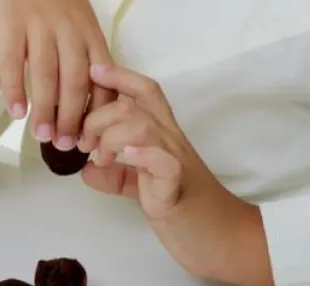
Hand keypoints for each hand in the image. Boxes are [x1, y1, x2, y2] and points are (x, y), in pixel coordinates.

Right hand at [0, 0, 116, 149]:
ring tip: (43, 136)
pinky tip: (17, 112)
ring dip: (45, 109)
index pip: (103, 74)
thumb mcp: (80, 21)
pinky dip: (15, 89)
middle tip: (67, 145)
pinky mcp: (10, 24)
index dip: (101, 108)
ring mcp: (38, 25)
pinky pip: (13, 62)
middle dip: (73, 116)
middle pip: (75, 78)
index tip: (96, 135)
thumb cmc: (55, 2)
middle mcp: (67, 27)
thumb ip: (91, 56)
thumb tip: (101, 102)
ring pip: (45, 74)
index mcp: (89, 30)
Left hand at [77, 64, 273, 284]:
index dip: (120, 75)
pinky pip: (162, 162)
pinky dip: (142, 155)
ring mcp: (176, 162)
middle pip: (134, 105)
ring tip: (100, 157)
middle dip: (99, 115)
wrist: (225, 239)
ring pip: (143, 125)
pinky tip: (126, 157)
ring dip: (112, 136)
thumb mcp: (145, 189)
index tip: (95, 70)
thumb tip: (86, 169)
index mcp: (164, 136)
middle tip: (83, 143)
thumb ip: (118, 176)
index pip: (146, 92)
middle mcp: (171, 141)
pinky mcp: (177, 188)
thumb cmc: (188, 211)